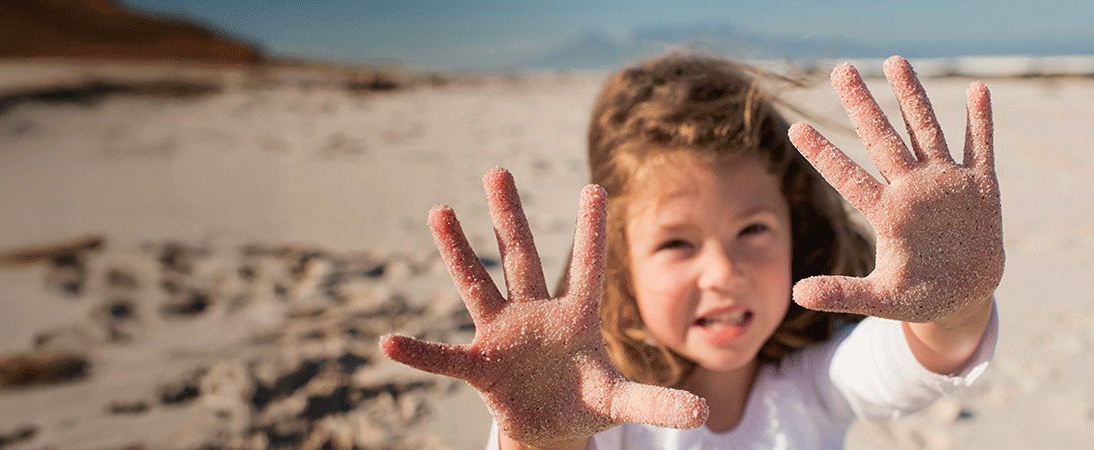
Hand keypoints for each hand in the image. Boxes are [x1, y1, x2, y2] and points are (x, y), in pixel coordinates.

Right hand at [380, 169, 707, 446]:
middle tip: (497, 170)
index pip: (588, 266)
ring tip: (440, 210)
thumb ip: (658, 402)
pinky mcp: (482, 368)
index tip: (596, 185)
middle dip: (510, 216)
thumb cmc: (586, 401)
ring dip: (459, 252)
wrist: (550, 429)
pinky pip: (446, 357)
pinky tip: (389, 342)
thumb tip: (704, 409)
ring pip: (479, 286)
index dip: (592, 230)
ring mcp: (503, 337)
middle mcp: (536, 315)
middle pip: (522, 258)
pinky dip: (420, 353)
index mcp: (576, 317)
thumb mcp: (623, 402)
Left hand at [786, 56, 1003, 323]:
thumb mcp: (881, 299)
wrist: (964, 297)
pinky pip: (980, 149)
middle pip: (883, 139)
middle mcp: (912, 190)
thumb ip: (842, 293)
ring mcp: (946, 184)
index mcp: (888, 214)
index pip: (849, 178)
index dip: (823, 154)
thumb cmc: (919, 297)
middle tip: (840, 69)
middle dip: (862, 105)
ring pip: (926, 131)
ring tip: (895, 62)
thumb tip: (795, 294)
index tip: (796, 128)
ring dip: (913, 97)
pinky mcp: (980, 189)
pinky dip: (980, 122)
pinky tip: (977, 90)